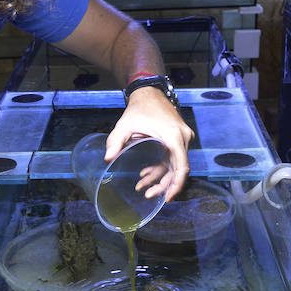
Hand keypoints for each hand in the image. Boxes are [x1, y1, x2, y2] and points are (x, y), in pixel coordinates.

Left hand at [105, 86, 193, 200]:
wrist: (149, 92)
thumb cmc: (140, 107)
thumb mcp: (125, 124)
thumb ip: (116, 141)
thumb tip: (108, 158)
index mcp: (174, 136)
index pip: (181, 166)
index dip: (176, 185)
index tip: (168, 198)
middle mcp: (182, 138)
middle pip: (177, 169)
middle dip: (162, 185)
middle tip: (147, 194)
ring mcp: (182, 139)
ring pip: (174, 166)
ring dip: (159, 177)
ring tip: (141, 187)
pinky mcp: (177, 139)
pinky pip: (172, 159)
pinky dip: (160, 167)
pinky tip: (146, 174)